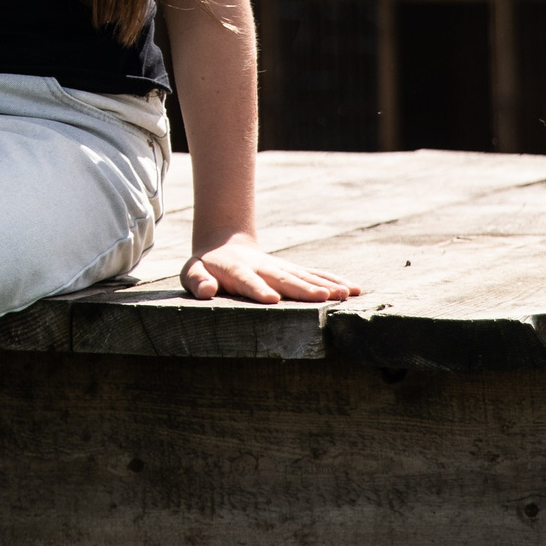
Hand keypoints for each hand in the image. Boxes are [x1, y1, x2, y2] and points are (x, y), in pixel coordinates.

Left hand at [181, 233, 361, 303]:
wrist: (223, 246)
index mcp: (237, 271)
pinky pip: (315, 275)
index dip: (259, 289)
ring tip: (346, 294)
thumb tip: (207, 290)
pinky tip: (353, 290)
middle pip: (284, 278)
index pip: (248, 281)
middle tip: (324, 297)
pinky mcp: (292, 270)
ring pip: (305, 276)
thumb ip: (197, 281)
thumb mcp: (192, 272)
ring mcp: (280, 268)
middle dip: (303, 288)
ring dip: (326, 284)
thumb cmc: (206, 267)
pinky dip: (334, 281)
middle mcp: (263, 268)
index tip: (272, 299)